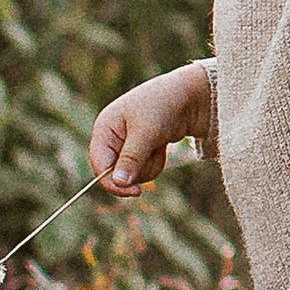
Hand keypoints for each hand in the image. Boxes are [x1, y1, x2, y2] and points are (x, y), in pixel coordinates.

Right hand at [90, 59, 213, 194]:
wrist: (189, 97)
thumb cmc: (163, 106)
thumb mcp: (146, 132)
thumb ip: (132, 158)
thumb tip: (119, 182)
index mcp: (104, 128)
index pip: (100, 164)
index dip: (113, 182)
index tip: (135, 191)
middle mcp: (111, 138)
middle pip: (115, 173)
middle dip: (138, 169)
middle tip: (153, 152)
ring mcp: (126, 145)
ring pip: (131, 175)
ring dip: (148, 166)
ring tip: (159, 144)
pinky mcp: (140, 150)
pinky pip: (143, 170)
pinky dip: (154, 162)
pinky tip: (161, 146)